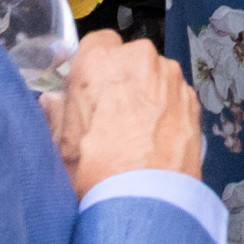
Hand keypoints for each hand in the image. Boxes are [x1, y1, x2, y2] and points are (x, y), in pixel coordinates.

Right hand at [46, 31, 202, 192]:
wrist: (146, 201)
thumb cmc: (98, 173)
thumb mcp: (61, 146)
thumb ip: (56, 115)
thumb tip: (51, 103)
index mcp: (100, 62)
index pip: (97, 41)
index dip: (94, 65)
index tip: (91, 87)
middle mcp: (139, 59)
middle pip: (129, 58)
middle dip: (121, 79)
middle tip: (111, 115)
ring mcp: (171, 76)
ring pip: (155, 75)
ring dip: (147, 93)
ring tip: (137, 132)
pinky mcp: (192, 98)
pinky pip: (174, 94)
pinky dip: (167, 109)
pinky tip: (157, 138)